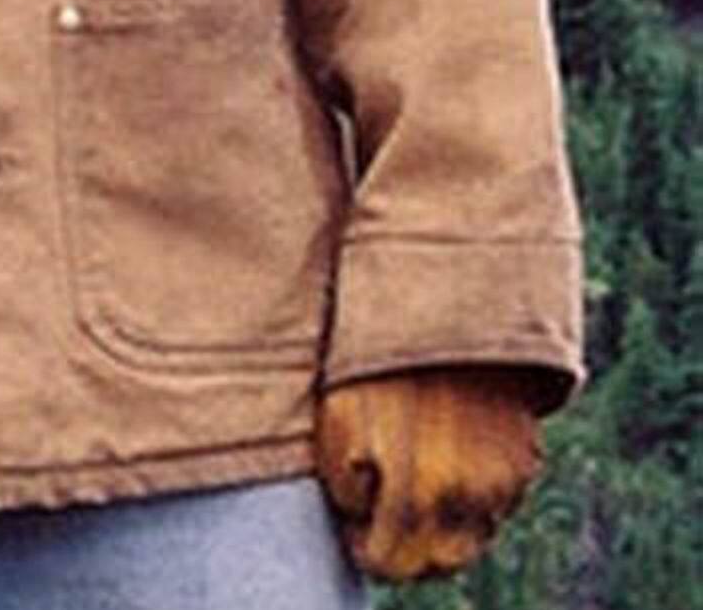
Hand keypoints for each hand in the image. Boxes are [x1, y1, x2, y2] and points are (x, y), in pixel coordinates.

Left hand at [316, 365, 544, 581]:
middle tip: (384, 508)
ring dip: (445, 522)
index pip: (388, 560)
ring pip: (473, 535)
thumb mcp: (336, 420)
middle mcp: (468, 496)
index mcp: (416, 492)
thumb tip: (360, 520)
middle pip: (437, 560)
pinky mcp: (527, 456)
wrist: (442, 303)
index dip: (364, 544)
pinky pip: (500, 502)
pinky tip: (451, 458)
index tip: (355, 521)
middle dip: (407, 544)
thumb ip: (345, 487)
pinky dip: (477, 496)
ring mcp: (505, 479)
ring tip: (418, 477)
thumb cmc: (378, 358)